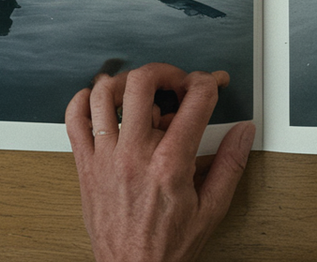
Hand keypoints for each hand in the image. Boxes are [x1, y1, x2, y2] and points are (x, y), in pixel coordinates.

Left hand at [66, 63, 255, 261]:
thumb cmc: (167, 247)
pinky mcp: (86, 166)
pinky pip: (74, 119)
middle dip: (166, 72)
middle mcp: (134, 154)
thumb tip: (243, 133)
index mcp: (170, 163)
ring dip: (125, 82)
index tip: (211, 84)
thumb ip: (230, 164)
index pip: (194, 101)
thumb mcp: (212, 209)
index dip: (208, 82)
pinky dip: (83, 100)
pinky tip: (101, 103)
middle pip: (143, 83)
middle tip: (176, 82)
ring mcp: (105, 158)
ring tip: (141, 91)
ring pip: (103, 94)